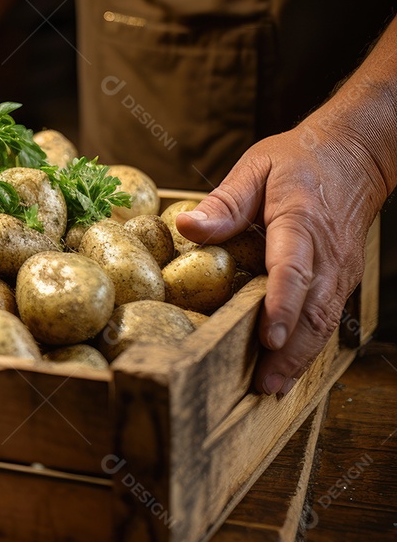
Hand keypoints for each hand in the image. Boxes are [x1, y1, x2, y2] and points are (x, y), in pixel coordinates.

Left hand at [175, 123, 387, 395]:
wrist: (355, 154)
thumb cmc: (298, 160)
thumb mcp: (255, 168)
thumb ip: (223, 202)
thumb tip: (186, 227)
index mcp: (300, 221)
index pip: (293, 269)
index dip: (282, 305)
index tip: (269, 336)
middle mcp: (327, 252)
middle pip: (312, 308)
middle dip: (290, 350)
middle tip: (263, 383)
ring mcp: (339, 268)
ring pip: (323, 320)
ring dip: (300, 357)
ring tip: (272, 387)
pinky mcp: (341, 278)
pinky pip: (327, 318)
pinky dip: (309, 346)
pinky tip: (287, 370)